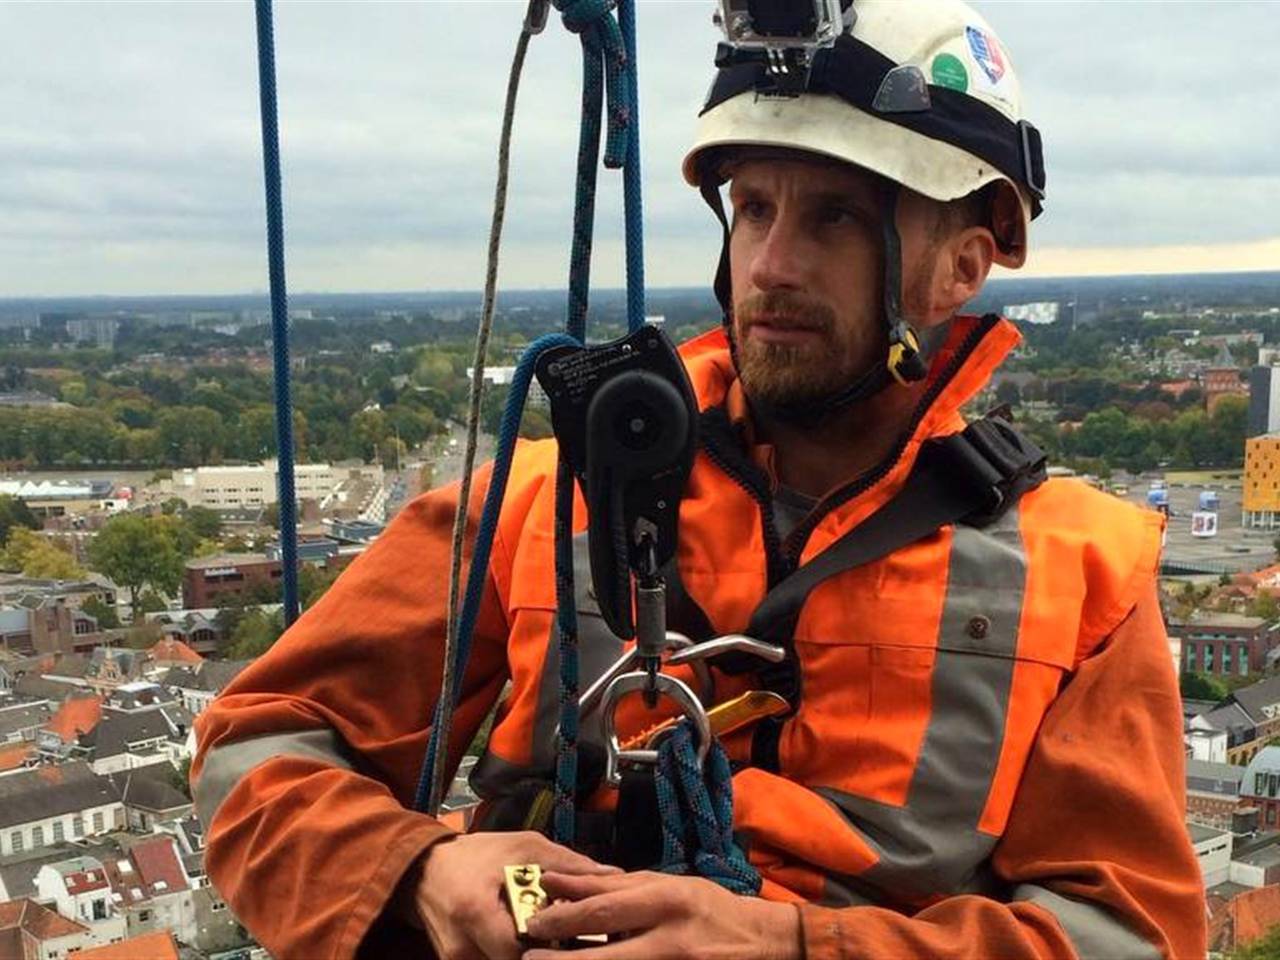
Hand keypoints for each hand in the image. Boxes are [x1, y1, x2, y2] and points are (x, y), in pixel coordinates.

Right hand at [406, 831, 621, 959]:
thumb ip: (566, 865)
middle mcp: (462, 948)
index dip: (553, 947)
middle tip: (571, 938)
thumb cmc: (476, 855)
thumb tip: (614, 876)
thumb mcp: (522, 847)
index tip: (577, 935)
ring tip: (553, 937)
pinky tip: (530, 940)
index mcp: (475, 912)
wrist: (424, 871)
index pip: (521, 952)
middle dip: (546, 954)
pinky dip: (514, 955)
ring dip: (532, 955)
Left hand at [522, 870, 801, 959]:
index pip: (604, 910)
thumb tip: (561, 885)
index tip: (532, 921)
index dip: (563, 917)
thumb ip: (615, 888)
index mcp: (665, 901)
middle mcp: (669, 939)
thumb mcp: (664, 886)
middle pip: (604, 956)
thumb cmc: (707, 908)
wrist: (760, 944)